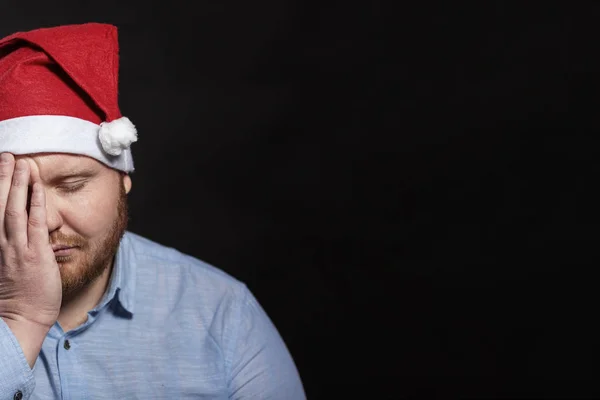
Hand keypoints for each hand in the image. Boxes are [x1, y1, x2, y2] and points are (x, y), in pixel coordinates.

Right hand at [0, 153, 60, 330]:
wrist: (21, 320)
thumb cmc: (18, 296)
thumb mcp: (7, 267)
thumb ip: (10, 245)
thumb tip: (19, 228)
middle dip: (1, 178)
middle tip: (6, 155)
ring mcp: (16, 248)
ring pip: (12, 209)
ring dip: (17, 184)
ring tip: (20, 162)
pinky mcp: (34, 254)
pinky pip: (34, 223)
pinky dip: (35, 202)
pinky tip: (37, 186)